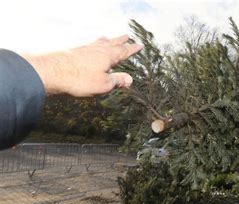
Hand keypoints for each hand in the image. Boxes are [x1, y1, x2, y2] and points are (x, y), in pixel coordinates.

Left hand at [23, 35, 142, 96]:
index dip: (132, 50)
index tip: (139, 45)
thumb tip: (130, 79)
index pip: (124, 52)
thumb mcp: (104, 84)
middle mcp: (97, 50)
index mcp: (108, 57)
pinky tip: (89, 47)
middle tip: (126, 36)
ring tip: (108, 38)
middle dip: (120, 41)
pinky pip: (87, 46)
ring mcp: (84, 49)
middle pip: (111, 44)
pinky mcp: (73, 52)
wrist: (52, 73)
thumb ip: (117, 81)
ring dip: (105, 41)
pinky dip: (93, 45)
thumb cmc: (80, 80)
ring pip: (98, 43)